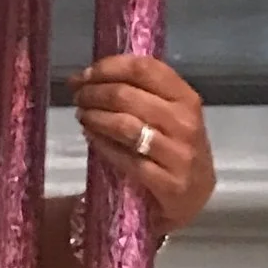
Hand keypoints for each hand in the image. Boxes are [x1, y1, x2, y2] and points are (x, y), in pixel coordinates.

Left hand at [69, 55, 213, 234]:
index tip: (84, 75)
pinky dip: (102, 145)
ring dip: (95, 117)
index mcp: (187, 98)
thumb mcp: (168, 117)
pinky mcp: (168, 183)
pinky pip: (126, 158)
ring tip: (81, 115)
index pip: (145, 69)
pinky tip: (90, 137)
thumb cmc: (172, 151)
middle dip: (94, 93)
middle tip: (77, 97)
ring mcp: (179, 154)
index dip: (109, 67)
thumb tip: (91, 76)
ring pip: (125, 125)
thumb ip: (141, 94)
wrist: (191, 199)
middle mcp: (185, 122)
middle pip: (128, 95)